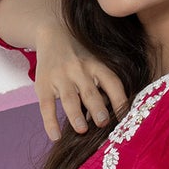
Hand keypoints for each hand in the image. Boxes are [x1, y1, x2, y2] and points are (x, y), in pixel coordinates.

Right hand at [32, 25, 128, 144]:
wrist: (52, 32)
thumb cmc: (80, 55)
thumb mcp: (95, 60)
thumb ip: (103, 84)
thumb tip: (111, 119)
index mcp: (96, 65)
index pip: (112, 82)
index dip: (119, 100)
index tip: (125, 118)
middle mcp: (79, 70)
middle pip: (90, 91)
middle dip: (97, 107)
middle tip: (103, 123)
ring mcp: (60, 77)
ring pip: (69, 98)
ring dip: (75, 115)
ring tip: (82, 130)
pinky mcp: (43, 85)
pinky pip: (46, 106)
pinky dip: (50, 122)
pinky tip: (55, 136)